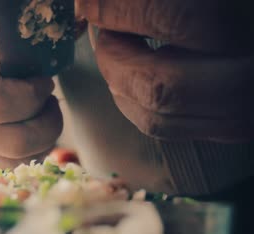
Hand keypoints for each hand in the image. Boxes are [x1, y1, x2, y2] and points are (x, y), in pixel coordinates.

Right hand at [0, 32, 62, 167]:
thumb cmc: (6, 50)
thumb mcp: (20, 39)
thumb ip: (43, 41)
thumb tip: (84, 27)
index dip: (30, 97)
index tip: (45, 84)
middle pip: (11, 141)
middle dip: (45, 125)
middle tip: (51, 103)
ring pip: (15, 159)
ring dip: (43, 139)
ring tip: (43, 114)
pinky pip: (12, 166)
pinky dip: (34, 151)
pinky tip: (35, 128)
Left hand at [76, 0, 253, 141]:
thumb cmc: (237, 9)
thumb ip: (164, 0)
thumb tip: (99, 0)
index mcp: (248, 24)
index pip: (175, 15)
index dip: (117, 10)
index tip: (88, 4)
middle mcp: (251, 76)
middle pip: (161, 84)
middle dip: (112, 57)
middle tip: (101, 31)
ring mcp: (245, 110)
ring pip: (159, 117)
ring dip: (119, 84)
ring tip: (114, 52)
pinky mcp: (234, 128)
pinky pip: (168, 129)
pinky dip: (136, 104)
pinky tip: (133, 77)